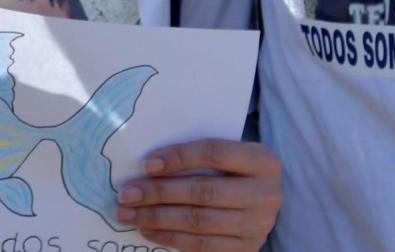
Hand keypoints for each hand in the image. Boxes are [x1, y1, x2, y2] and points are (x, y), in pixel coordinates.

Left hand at [116, 138, 281, 250]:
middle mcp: (265, 194)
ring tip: (130, 213)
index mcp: (264, 161)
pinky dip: (169, 237)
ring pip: (198, 221)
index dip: (180, 157)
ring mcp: (257, 226)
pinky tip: (149, 229)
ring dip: (157, 217)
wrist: (265, 206)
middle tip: (128, 193)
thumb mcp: (236, 157)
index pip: (216, 153)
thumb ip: (205, 157)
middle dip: (160, 192)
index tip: (147, 164)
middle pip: (204, 190)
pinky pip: (200, 245)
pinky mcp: (245, 251)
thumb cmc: (241, 175)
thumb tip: (152, 164)